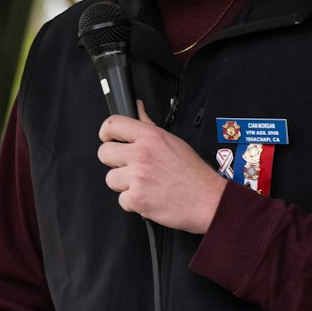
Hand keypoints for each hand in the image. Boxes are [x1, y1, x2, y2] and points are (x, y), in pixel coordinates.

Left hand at [97, 108, 226, 233]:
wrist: (208, 200)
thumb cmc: (193, 173)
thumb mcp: (172, 141)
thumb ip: (149, 125)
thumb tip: (137, 107)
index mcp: (150, 136)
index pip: (112, 124)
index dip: (106, 133)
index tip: (109, 139)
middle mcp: (142, 153)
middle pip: (104, 153)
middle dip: (114, 162)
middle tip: (129, 167)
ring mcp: (137, 176)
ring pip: (111, 179)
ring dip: (124, 185)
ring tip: (145, 185)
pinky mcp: (137, 198)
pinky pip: (121, 200)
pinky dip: (134, 203)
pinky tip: (150, 198)